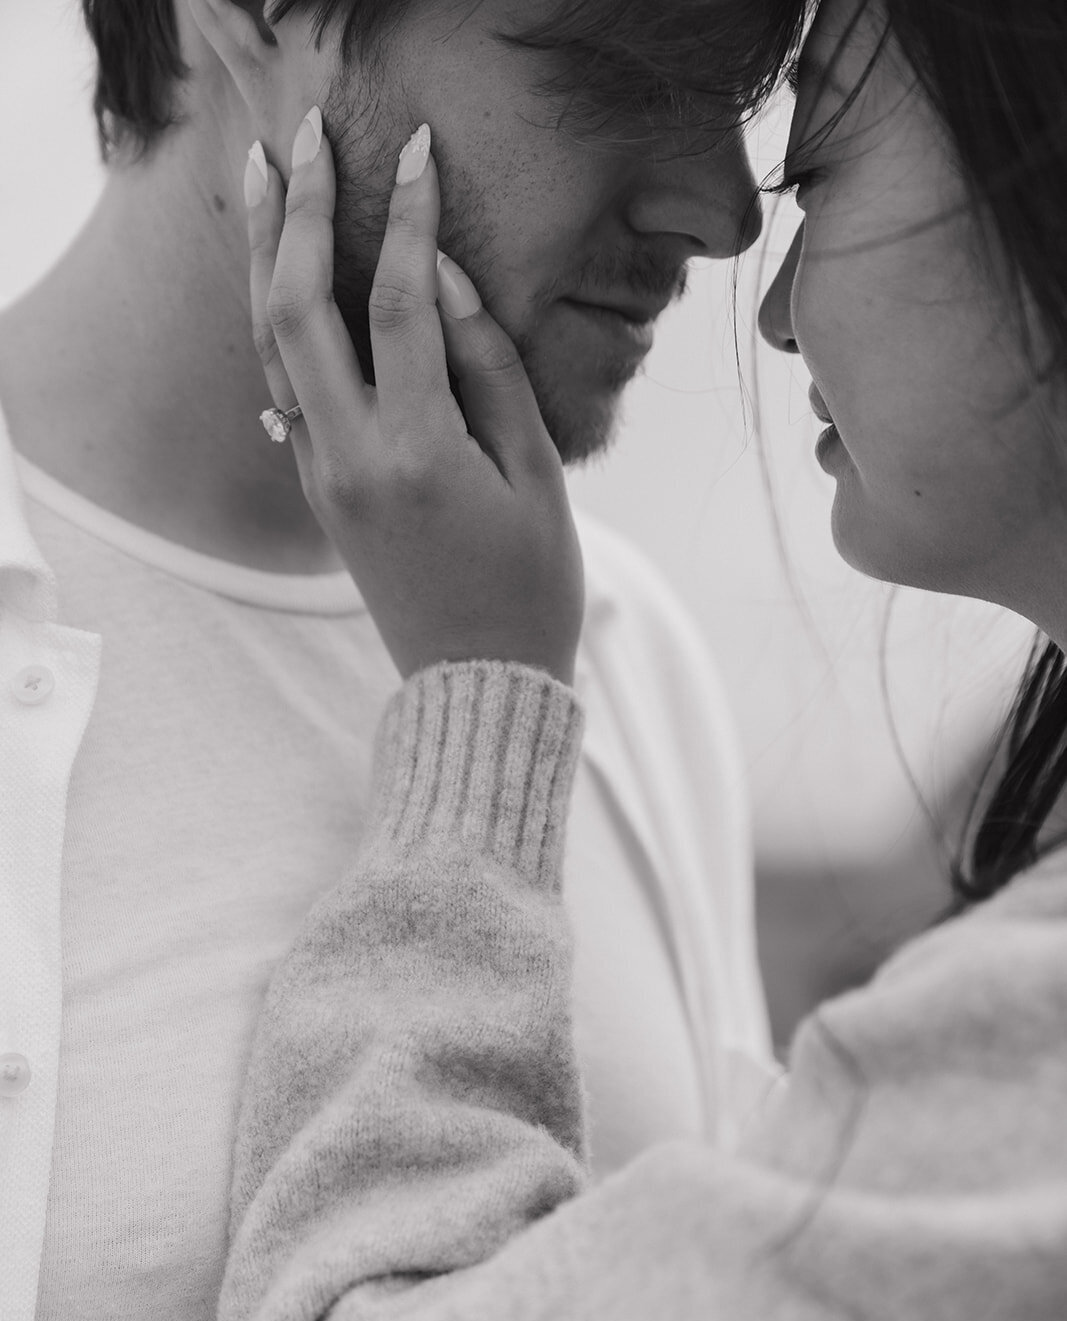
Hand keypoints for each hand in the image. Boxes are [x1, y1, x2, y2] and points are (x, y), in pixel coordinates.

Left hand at [245, 111, 584, 686]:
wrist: (476, 684)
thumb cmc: (529, 588)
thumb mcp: (536, 475)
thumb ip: (492, 369)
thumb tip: (448, 276)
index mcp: (416, 452)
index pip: (401, 304)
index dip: (410, 217)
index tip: (417, 150)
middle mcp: (350, 458)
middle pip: (300, 309)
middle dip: (302, 215)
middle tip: (309, 142)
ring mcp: (323, 476)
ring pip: (272, 345)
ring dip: (269, 258)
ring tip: (272, 182)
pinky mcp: (320, 490)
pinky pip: (286, 385)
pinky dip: (280, 319)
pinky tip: (288, 276)